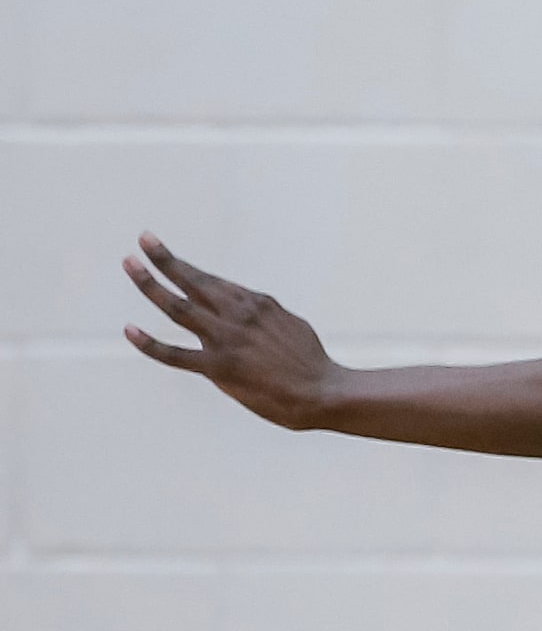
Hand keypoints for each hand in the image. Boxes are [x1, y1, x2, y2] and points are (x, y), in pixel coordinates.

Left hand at [122, 234, 341, 429]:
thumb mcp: (289, 324)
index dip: (185, 266)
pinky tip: (130, 330)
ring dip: (151, 284)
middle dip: (165, 259)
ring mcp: (226, 340)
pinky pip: (175, 354)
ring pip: (179, 307)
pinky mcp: (219, 368)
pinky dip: (149, 343)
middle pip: (194, 281)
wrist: (322, 391)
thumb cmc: (310, 361)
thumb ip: (262, 315)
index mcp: (257, 303)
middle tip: (144, 240)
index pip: (212, 280)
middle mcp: (238, 315)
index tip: (163, 252)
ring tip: (131, 264)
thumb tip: (248, 308)